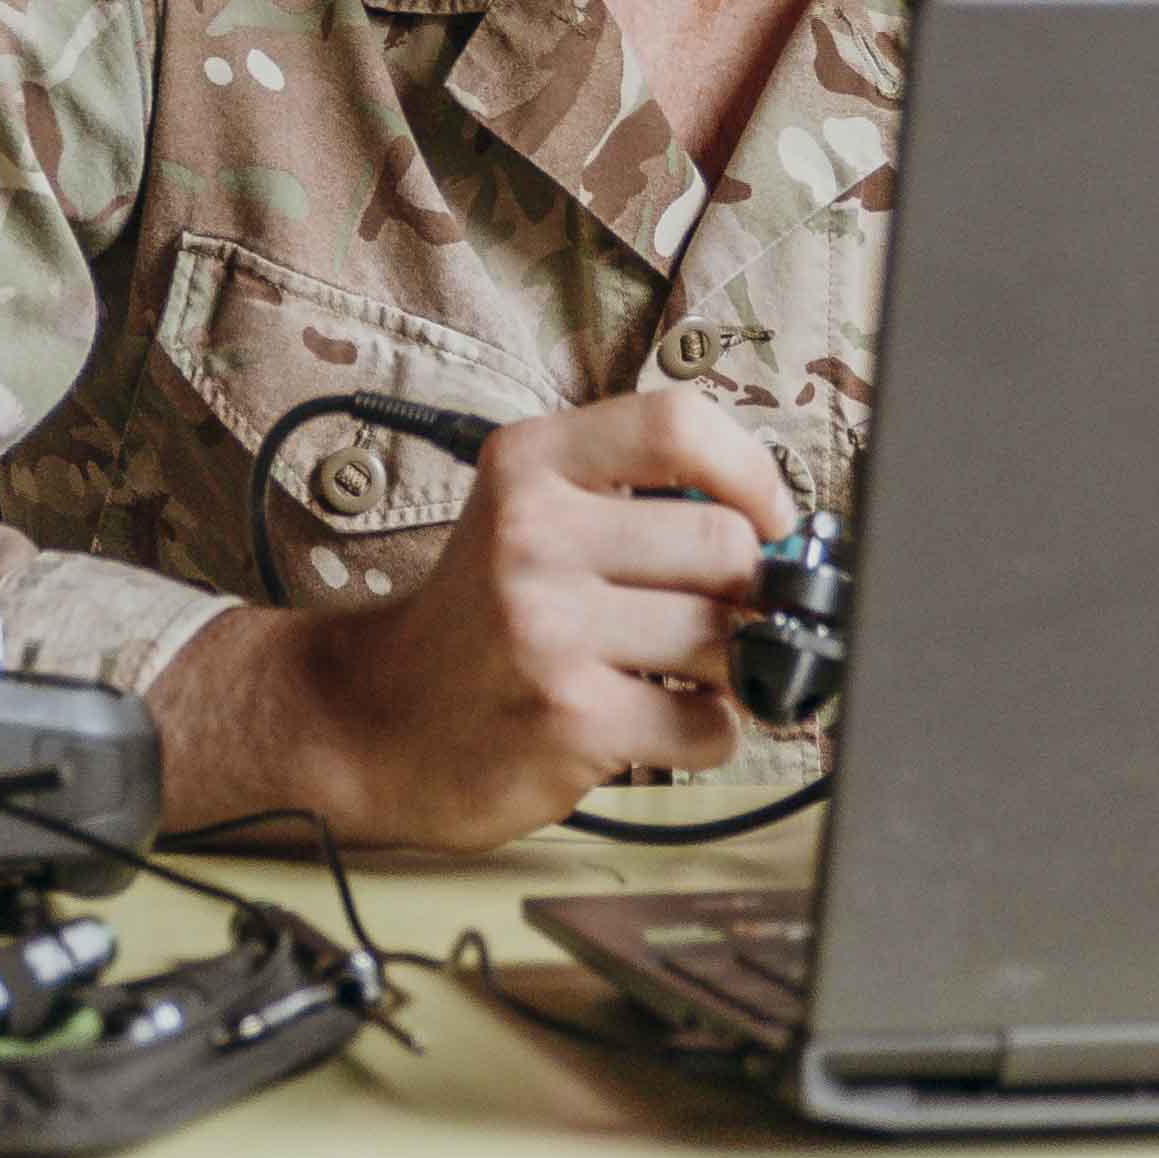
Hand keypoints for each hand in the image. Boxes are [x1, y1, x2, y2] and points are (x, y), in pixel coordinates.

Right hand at [152, 384, 786, 853]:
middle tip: (717, 617)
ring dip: (728, 670)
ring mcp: (547, 627)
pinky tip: (656, 723)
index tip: (767, 520)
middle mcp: (532, 533)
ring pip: (726, 638)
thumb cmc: (477, 619)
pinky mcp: (569, 717)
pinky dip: (707, 732)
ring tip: (680, 674)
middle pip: (726, 543)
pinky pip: (707, 724)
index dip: (752, 473)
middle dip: (746, 593)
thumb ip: (635, 503)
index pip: (679, 425)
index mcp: (528, 464)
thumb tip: (786, 539)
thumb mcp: (527, 516)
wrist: (372, 719)